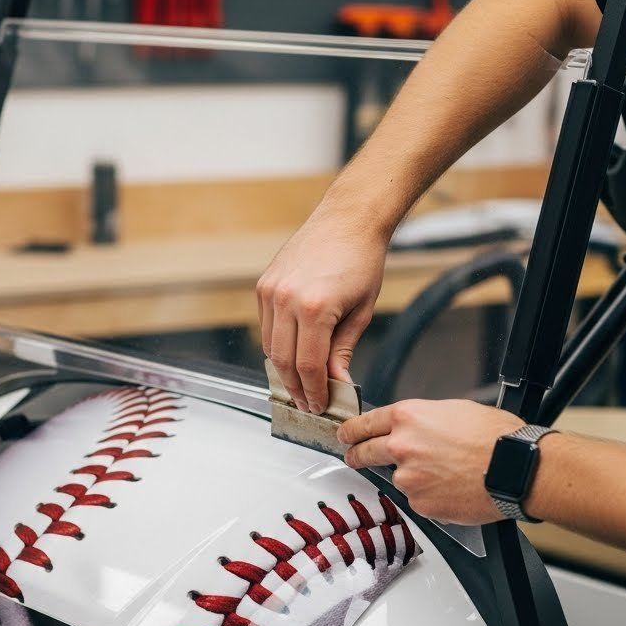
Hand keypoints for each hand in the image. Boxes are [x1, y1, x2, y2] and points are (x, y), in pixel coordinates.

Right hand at [257, 199, 387, 413]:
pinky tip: (293, 354)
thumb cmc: (362, 260)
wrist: (348, 219)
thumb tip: (336, 383)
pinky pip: (267, 326)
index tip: (320, 405)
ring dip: (284, 370)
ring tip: (300, 384)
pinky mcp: (264, 284)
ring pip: (270, 347)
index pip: (308, 366)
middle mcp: (286, 300)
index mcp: (315, 309)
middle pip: (283, 362)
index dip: (314, 392)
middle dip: (295, 388)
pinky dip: (278, 344)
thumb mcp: (361, 312)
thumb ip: (343, 350)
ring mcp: (271, 291)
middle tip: (307, 403)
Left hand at [337, 398, 524, 524]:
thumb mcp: (455, 410)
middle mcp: (402, 446)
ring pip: (398, 478)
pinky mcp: (420, 504)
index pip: (364, 424)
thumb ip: (424, 420)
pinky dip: (430, 496)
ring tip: (445, 473)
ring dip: (412, 478)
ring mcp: (408, 478)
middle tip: (354, 457)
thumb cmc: (495, 437)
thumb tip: (416, 429)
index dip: (351, 431)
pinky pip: (418, 500)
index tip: (345, 436)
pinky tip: (452, 488)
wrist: (514, 467)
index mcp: (409, 418)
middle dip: (355, 455)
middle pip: (364, 452)